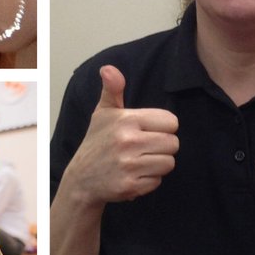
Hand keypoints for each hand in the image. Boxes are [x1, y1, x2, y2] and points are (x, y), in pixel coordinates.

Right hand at [64, 66, 179, 205]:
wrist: (82, 179)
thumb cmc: (97, 142)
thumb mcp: (103, 113)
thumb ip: (112, 90)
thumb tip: (109, 69)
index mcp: (126, 120)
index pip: (170, 121)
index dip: (162, 127)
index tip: (147, 130)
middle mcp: (128, 141)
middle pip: (173, 143)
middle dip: (162, 147)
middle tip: (143, 148)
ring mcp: (129, 165)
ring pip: (169, 163)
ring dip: (157, 164)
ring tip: (139, 161)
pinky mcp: (131, 185)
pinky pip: (158, 181)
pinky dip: (149, 180)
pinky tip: (134, 175)